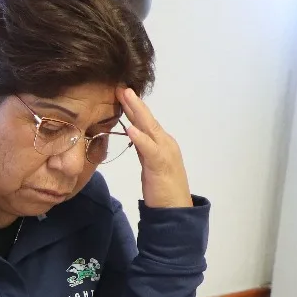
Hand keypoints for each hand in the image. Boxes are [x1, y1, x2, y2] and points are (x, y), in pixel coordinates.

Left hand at [118, 87, 192, 208]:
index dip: (134, 107)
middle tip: (120, 86)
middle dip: (134, 102)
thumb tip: (132, 136)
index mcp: (162, 143)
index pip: (146, 121)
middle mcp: (165, 143)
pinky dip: (140, 137)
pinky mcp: (160, 165)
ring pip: (149, 128)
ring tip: (125, 96)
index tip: (121, 93)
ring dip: (137, 112)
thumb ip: (143, 149)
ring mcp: (165, 152)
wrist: (175, 210)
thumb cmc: (162, 189)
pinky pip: (149, 148)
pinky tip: (130, 127)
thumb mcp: (150, 164)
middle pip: (148, 119)